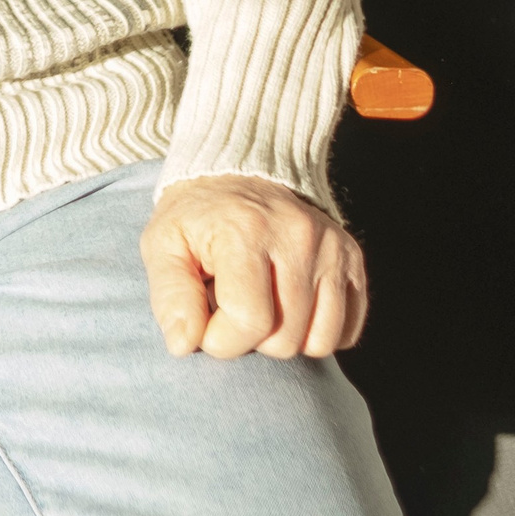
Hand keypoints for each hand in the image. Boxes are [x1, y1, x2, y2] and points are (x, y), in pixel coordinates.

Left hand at [140, 176, 367, 359]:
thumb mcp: (164, 244)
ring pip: (320, 342)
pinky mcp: (351, 258)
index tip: (207, 320)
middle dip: (252, 338)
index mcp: (246, 230)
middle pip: (285, 339)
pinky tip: (292, 305)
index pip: (248, 321)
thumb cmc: (198, 217)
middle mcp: (297, 235)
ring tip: (263, 303)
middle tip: (234, 303)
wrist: (240, 170)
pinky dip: (318, 331)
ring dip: (287, 338)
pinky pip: (346, 332)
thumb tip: (184, 345)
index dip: (221, 339)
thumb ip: (170, 295)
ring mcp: (331, 247)